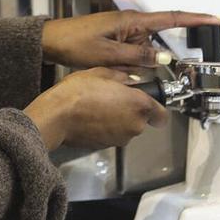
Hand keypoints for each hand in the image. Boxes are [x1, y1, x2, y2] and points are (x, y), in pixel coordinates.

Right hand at [23, 67, 168, 150]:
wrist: (57, 115)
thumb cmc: (79, 91)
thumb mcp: (101, 73)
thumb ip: (122, 77)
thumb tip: (128, 81)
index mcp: (139, 105)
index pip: (162, 114)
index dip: (156, 109)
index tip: (148, 102)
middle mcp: (135, 125)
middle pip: (142, 120)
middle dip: (132, 111)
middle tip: (113, 98)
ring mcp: (121, 138)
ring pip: (127, 128)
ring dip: (119, 120)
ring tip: (99, 107)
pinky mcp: (107, 146)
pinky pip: (113, 135)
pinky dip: (107, 128)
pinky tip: (92, 118)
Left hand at [40, 9, 219, 69]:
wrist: (52, 41)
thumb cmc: (75, 42)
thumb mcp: (109, 54)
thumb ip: (138, 56)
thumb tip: (163, 57)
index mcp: (132, 21)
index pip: (171, 18)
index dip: (196, 19)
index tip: (216, 19)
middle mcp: (131, 24)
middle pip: (160, 38)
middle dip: (164, 52)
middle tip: (160, 63)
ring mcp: (124, 32)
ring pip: (147, 49)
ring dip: (145, 61)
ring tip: (126, 66)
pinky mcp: (117, 40)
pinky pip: (135, 52)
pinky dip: (135, 62)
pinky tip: (122, 69)